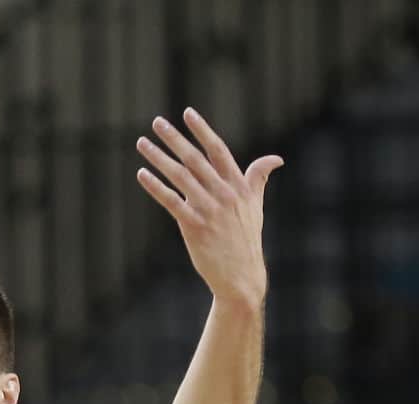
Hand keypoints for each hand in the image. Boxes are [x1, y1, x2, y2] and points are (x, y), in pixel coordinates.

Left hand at [137, 108, 281, 307]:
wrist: (241, 275)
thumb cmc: (246, 239)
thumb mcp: (255, 206)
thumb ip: (258, 178)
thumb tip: (276, 159)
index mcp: (238, 186)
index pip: (218, 150)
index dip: (202, 130)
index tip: (188, 113)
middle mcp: (223, 194)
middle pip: (195, 159)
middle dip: (174, 138)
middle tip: (157, 122)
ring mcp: (209, 210)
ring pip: (180, 176)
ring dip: (159, 158)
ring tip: (142, 144)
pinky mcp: (194, 226)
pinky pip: (171, 201)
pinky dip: (156, 187)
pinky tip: (142, 174)